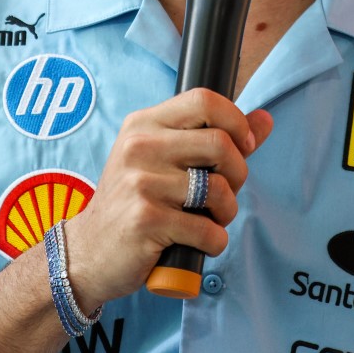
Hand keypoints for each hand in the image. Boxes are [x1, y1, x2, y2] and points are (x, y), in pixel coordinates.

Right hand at [60, 89, 272, 308]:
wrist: (88, 252)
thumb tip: (265, 119)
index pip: (204, 100)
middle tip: (224, 194)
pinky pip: (207, 231)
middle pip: (220, 144)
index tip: (242, 147)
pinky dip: (213, 243)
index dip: (235, 121)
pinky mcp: (145, 221)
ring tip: (210, 221)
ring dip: (226, 213)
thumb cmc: (135, 203)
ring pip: (218, 190)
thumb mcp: (165, 161)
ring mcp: (140, 183)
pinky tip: (196, 244)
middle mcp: (139, 147)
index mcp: (143, 124)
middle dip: (238, 174)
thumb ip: (215, 138)